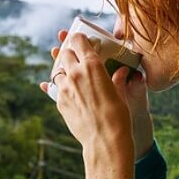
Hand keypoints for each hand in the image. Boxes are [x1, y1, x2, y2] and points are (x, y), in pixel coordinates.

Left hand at [41, 30, 154, 160]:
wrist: (104, 140)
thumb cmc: (118, 116)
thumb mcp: (121, 93)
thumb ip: (117, 79)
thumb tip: (122, 72)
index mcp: (92, 65)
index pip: (78, 40)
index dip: (79, 38)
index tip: (81, 40)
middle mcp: (75, 73)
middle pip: (64, 53)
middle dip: (70, 54)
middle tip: (77, 58)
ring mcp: (64, 87)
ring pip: (57, 71)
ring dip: (64, 71)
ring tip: (73, 76)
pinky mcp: (59, 101)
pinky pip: (55, 89)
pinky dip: (61, 87)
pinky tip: (68, 91)